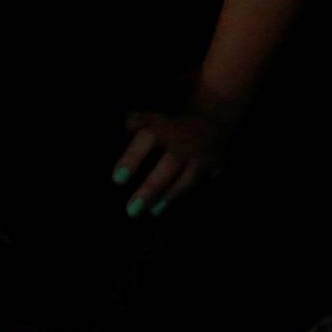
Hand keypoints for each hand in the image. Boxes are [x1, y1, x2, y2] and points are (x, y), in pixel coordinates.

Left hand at [112, 105, 231, 214]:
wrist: (209, 123)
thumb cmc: (169, 127)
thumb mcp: (151, 119)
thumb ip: (134, 123)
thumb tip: (120, 130)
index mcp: (164, 127)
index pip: (148, 138)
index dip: (133, 158)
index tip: (117, 180)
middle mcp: (184, 141)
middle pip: (170, 165)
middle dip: (151, 188)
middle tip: (131, 209)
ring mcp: (201, 155)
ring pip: (187, 179)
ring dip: (167, 198)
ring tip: (149, 212)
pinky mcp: (213, 167)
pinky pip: (198, 186)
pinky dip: (181, 199)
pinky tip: (161, 208)